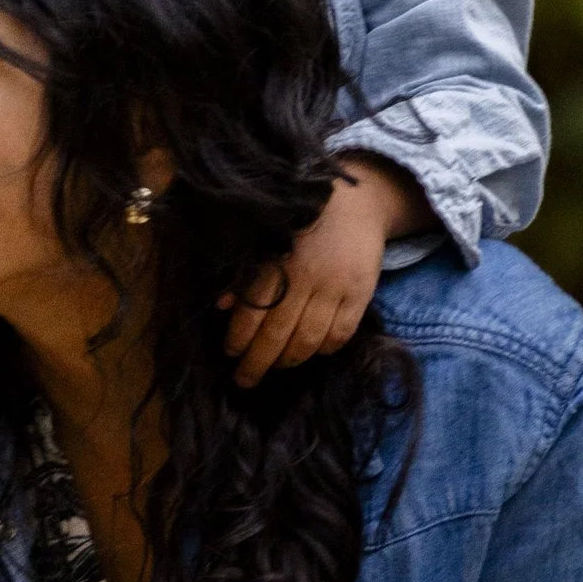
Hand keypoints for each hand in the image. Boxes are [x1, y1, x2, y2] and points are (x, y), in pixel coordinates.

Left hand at [220, 160, 419, 384]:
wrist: (355, 201)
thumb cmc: (301, 221)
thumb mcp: (267, 238)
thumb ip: (246, 273)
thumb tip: (222, 306)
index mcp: (277, 263)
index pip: (253, 312)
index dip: (239, 339)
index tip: (230, 355)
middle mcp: (306, 278)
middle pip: (278, 334)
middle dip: (257, 363)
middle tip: (244, 380)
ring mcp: (336, 288)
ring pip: (309, 340)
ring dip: (289, 360)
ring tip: (276, 367)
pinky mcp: (361, 294)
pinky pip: (341, 334)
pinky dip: (325, 350)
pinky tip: (312, 353)